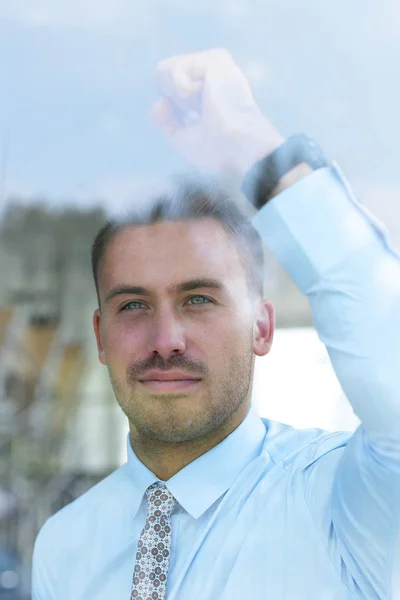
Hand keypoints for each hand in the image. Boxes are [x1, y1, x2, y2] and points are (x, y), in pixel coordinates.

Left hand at [151, 48, 284, 176]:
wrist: (240, 151)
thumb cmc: (220, 151)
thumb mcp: (183, 139)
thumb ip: (167, 122)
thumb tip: (160, 102)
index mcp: (210, 90)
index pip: (172, 85)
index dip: (172, 106)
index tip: (191, 121)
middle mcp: (214, 73)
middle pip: (167, 73)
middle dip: (172, 99)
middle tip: (197, 114)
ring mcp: (216, 65)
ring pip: (170, 69)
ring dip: (179, 96)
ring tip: (202, 107)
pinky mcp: (217, 60)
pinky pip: (178, 68)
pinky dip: (182, 89)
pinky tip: (203, 100)